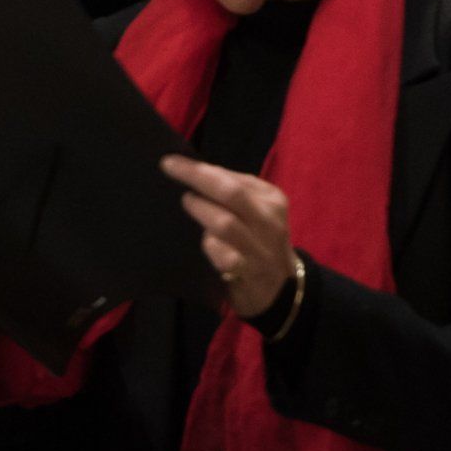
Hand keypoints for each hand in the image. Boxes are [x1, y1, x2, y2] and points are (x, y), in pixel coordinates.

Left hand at [162, 155, 298, 317]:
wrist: (282, 289)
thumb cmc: (259, 239)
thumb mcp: (256, 210)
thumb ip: (233, 191)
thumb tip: (197, 170)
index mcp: (271, 200)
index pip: (234, 178)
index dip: (201, 168)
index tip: (172, 161)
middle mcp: (269, 222)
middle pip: (231, 194)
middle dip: (197, 177)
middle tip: (169, 168)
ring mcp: (260, 249)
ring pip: (226, 224)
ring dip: (201, 210)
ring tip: (187, 202)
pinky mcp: (249, 274)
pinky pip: (226, 257)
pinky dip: (211, 246)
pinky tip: (204, 242)